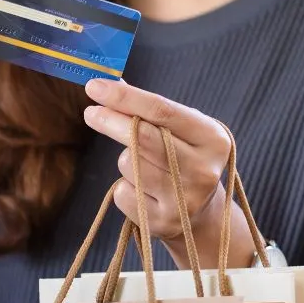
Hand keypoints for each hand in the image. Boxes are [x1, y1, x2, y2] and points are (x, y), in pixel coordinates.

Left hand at [82, 78, 255, 270]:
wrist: (202, 216)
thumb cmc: (185, 160)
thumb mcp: (181, 131)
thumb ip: (150, 109)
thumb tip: (110, 81)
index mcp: (212, 138)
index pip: (162, 110)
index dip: (125, 97)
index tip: (94, 86)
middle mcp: (203, 169)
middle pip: (142, 137)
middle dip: (110, 121)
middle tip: (90, 112)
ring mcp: (183, 199)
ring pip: (129, 164)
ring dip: (125, 159)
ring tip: (145, 167)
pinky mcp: (162, 221)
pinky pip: (123, 192)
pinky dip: (124, 187)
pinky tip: (144, 192)